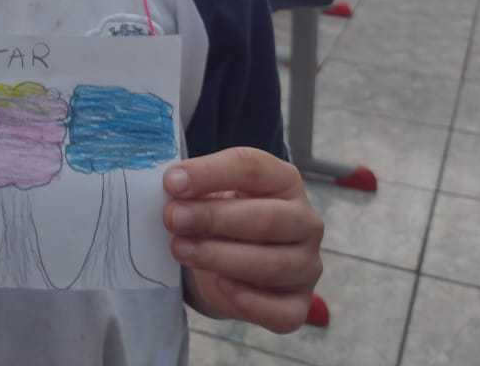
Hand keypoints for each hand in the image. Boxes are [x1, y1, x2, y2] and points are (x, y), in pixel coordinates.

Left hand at [164, 147, 323, 333]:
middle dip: (213, 218)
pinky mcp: (298, 304)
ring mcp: (306, 265)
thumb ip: (193, 189)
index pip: (251, 167)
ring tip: (180, 250)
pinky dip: (250, 302)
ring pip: (272, 264)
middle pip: (266, 217)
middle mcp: (304, 221)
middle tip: (172, 218)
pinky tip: (220, 286)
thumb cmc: (218, 217)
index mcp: (283, 180)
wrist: (223, 263)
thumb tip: (172, 190)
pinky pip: (281, 311)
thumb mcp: (207, 194)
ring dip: (220, 257)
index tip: (172, 183)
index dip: (210, 173)